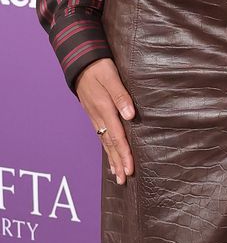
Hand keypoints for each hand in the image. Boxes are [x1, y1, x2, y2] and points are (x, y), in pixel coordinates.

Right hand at [75, 58, 135, 184]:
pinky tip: (110, 156)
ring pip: (105, 142)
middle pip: (111, 144)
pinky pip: (101, 136)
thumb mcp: (112, 77)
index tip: (130, 169)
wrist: (81, 63)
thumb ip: (121, 95)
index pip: (117, 136)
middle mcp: (99, 116)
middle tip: (125, 179)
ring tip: (118, 175)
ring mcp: (95, 117)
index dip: (124, 154)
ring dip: (112, 159)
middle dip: (118, 162)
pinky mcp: (94, 115)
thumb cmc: (99, 68)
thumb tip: (130, 116)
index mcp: (105, 108)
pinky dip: (107, 148)